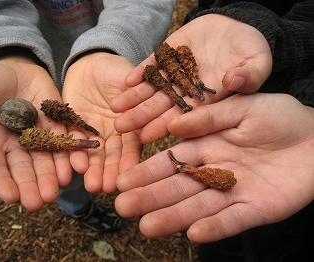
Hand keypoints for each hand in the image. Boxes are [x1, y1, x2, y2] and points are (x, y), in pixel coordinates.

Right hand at [0, 56, 71, 210]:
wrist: (18, 67)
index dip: (3, 183)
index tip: (11, 197)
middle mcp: (18, 145)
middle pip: (25, 169)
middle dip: (32, 186)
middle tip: (40, 202)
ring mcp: (40, 137)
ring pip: (47, 161)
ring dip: (52, 176)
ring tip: (58, 189)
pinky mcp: (58, 127)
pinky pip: (65, 143)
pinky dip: (70, 155)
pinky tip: (75, 167)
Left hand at [62, 52, 141, 192]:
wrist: (90, 62)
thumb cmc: (116, 69)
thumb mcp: (130, 80)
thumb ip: (138, 98)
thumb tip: (147, 114)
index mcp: (132, 124)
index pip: (132, 146)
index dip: (129, 162)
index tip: (126, 178)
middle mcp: (114, 133)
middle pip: (112, 155)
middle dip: (109, 172)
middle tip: (105, 188)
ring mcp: (94, 132)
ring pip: (93, 153)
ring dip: (92, 169)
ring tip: (91, 185)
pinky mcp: (74, 126)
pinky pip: (73, 140)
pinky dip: (73, 153)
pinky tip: (75, 166)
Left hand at [111, 14, 271, 142]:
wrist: (237, 26)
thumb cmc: (251, 48)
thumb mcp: (258, 61)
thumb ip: (251, 75)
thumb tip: (234, 82)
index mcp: (207, 100)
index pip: (183, 117)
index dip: (164, 127)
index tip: (145, 137)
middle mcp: (187, 90)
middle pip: (161, 107)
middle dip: (140, 116)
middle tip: (120, 128)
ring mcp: (176, 71)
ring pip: (152, 88)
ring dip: (134, 98)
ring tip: (116, 107)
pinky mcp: (169, 53)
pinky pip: (153, 63)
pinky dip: (142, 72)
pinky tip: (128, 81)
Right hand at [115, 93, 313, 242]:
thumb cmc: (280, 116)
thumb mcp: (243, 107)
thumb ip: (208, 118)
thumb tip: (172, 126)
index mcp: (207, 145)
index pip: (171, 160)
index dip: (148, 171)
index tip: (124, 180)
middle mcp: (214, 171)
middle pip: (178, 186)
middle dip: (151, 197)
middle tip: (123, 208)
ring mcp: (233, 191)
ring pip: (199, 207)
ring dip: (174, 217)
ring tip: (147, 227)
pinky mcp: (256, 209)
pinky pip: (232, 220)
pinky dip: (214, 227)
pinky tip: (194, 234)